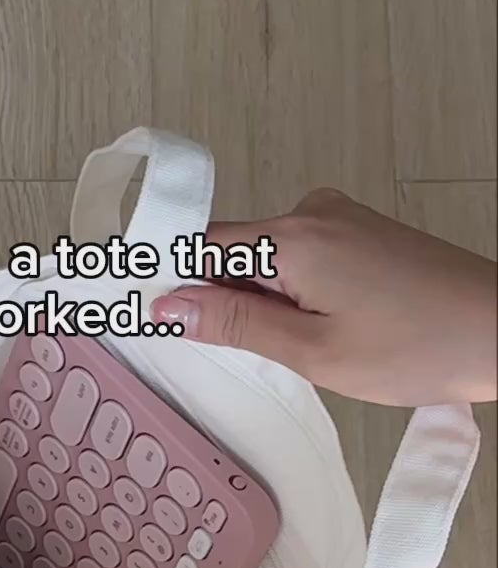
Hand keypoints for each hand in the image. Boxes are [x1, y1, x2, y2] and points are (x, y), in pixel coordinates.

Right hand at [150, 188, 496, 406]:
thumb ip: (236, 323)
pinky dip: (298, 297)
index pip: (199, 249)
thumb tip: (167, 304)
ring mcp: (340, 220)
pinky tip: (327, 332)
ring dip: (268, 305)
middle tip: (248, 353)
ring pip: (267, 262)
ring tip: (307, 347)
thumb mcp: (313, 350)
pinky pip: (300, 261)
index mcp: (291, 238)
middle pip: (231, 255)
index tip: (148, 318)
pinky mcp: (361, 235)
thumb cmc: (420, 346)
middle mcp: (312, 214)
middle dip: (227, 303)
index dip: (171, 284)